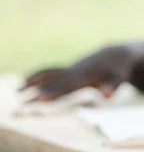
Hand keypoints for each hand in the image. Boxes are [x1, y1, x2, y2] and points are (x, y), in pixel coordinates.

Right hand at [19, 46, 133, 100]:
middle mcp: (75, 72)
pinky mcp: (71, 69)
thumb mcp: (118, 79)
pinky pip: (52, 72)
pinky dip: (39, 75)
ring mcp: (71, 69)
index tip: (40, 98)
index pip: (67, 86)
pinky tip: (26, 79)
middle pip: (54, 81)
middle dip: (39, 89)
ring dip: (34, 80)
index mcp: (85, 76)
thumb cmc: (118, 70)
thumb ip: (111, 86)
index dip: (54, 91)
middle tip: (21, 97)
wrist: (115, 54)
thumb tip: (107, 95)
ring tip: (18, 88)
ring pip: (49, 74)